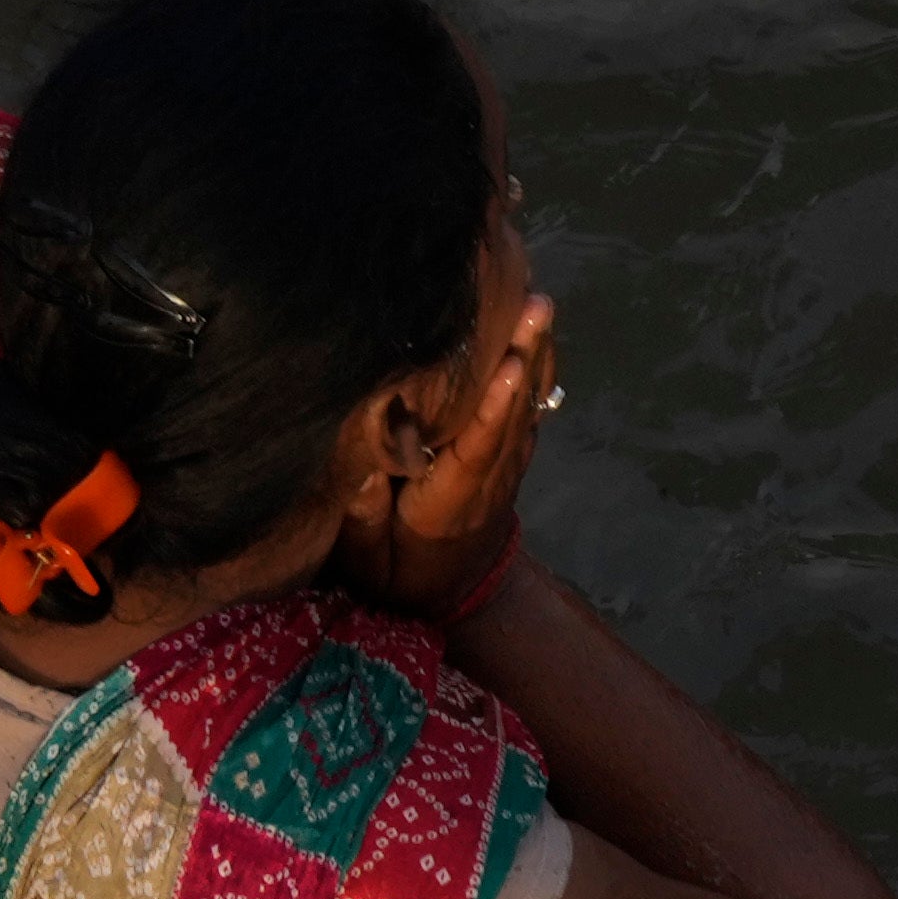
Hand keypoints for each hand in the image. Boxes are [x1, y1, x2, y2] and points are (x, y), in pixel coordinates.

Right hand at [342, 291, 559, 615]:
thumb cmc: (398, 578)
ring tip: (538, 303)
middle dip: (524, 360)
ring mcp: (507, 467)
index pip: (478, 451)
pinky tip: (535, 331)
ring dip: (536, 356)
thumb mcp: (367, 567)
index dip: (495, 409)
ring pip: (528, 407)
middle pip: (514, 416)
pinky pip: (529, 409)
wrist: (452, 595)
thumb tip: (359, 474)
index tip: (507, 366)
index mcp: (451, 506)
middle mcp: (489, 481)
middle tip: (533, 306)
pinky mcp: (511, 456)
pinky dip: (536, 369)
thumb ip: (363, 522)